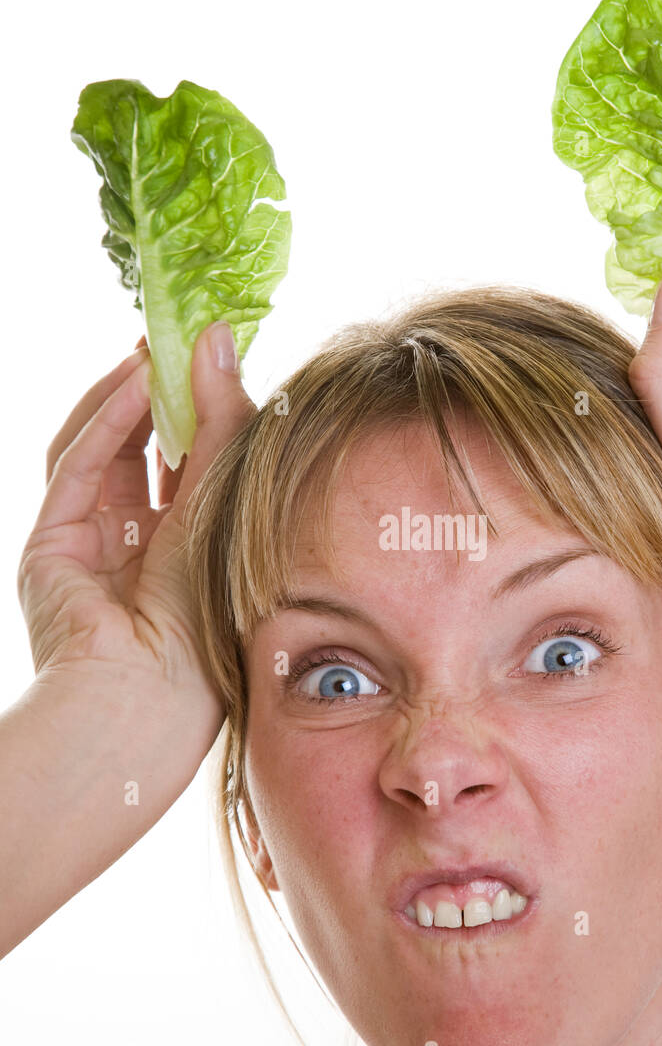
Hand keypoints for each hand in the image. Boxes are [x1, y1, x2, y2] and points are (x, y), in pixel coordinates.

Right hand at [18, 321, 254, 717]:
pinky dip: (105, 421)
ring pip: (103, 452)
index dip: (204, 413)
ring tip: (160, 346)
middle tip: (185, 338)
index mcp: (188, 557)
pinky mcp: (51, 546)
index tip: (223, 360)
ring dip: (129, 397)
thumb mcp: (225, 513)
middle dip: (164, 397)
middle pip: (145, 453)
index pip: (190, 469)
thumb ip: (223, 429)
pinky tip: (137, 381)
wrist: (148, 707)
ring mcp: (88, 547)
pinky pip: (78, 468)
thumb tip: (221, 339)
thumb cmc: (208, 634)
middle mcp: (136, 549)